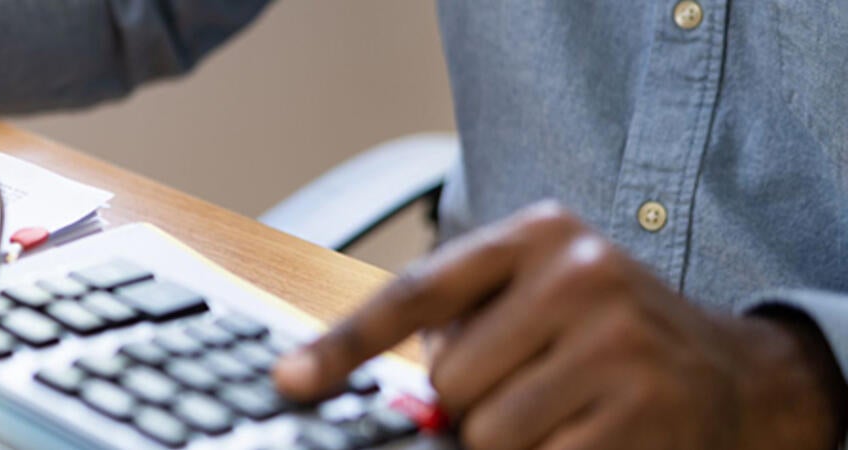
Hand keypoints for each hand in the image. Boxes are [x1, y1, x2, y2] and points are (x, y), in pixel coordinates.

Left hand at [271, 201, 845, 448]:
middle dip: (468, 402)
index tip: (291, 381)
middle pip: (449, 380)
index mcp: (539, 235)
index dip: (344, 343)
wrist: (735, 376)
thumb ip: (452, 323)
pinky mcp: (645, 414)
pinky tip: (584, 437)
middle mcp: (582, 276)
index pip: (415, 291)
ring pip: (487, 434)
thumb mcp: (531, 297)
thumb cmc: (601, 337)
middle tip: (524, 387)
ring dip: (506, 442)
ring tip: (560, 413)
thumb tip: (342, 377)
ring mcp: (620, 345)